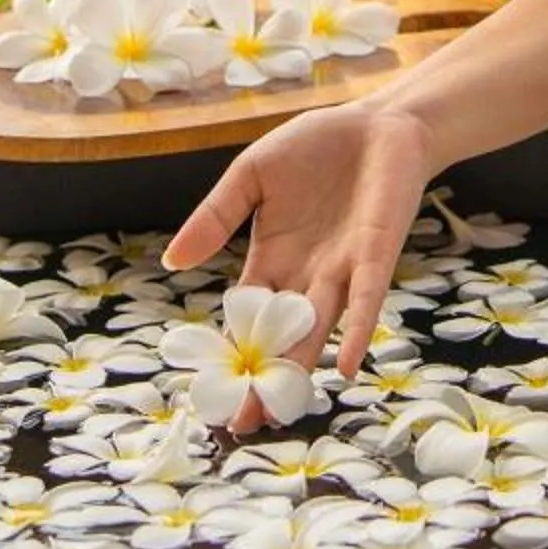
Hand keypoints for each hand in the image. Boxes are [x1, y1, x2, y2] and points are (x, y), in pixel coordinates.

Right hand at [162, 96, 436, 422]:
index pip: (245, 318)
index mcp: (271, 261)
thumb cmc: (314, 148)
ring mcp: (342, 271)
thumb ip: (216, 216)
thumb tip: (171, 262)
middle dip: (262, 380)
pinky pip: (366, 300)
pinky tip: (347, 365)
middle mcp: (306, 277)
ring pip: (317, 330)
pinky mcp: (375, 256)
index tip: (209, 396)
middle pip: (280, 339)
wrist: (376, 122)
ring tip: (280, 410)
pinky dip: (357, 331)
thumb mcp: (251, 175)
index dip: (229, 353)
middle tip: (241, 426)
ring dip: (301, 368)